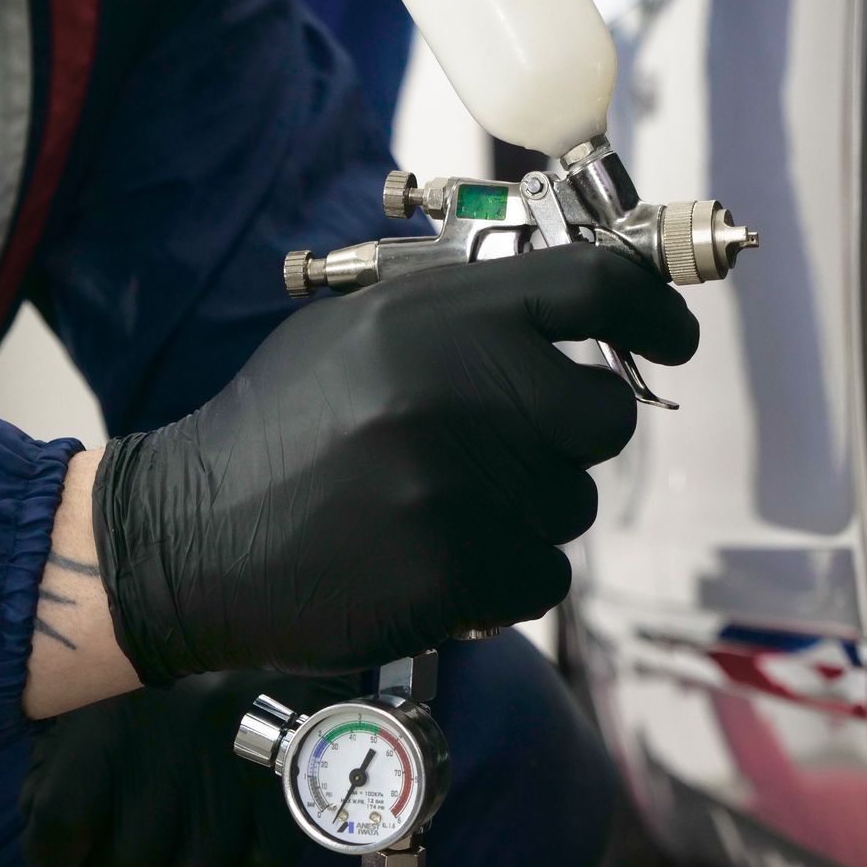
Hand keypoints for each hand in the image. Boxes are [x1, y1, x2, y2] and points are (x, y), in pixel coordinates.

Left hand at [19, 670, 355, 866]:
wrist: (248, 585)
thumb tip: (62, 832)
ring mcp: (228, 771)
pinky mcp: (286, 778)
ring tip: (184, 836)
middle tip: (133, 835)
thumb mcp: (84, 687)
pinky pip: (266, 861)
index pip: (55, 841)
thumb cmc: (149, 647)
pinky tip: (236, 842)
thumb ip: (60, 760)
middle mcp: (161, 757)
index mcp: (96, 732)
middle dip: (122, 865)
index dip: (56, 847)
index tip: (67, 828)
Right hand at [92, 243, 698, 680]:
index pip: (597, 290)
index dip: (656, 309)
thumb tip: (577, 310)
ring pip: (571, 503)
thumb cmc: (283, 428)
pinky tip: (433, 559)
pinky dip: (503, 576)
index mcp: (437, 317)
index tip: (676, 334)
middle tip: (515, 445)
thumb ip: (464, 315)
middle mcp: (459, 392)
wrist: (189, 538)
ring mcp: (460, 488)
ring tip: (438, 506)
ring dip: (526, 510)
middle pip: (603, 414)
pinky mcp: (455, 574)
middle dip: (573, 433)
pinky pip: (543, 575)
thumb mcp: (358, 331)